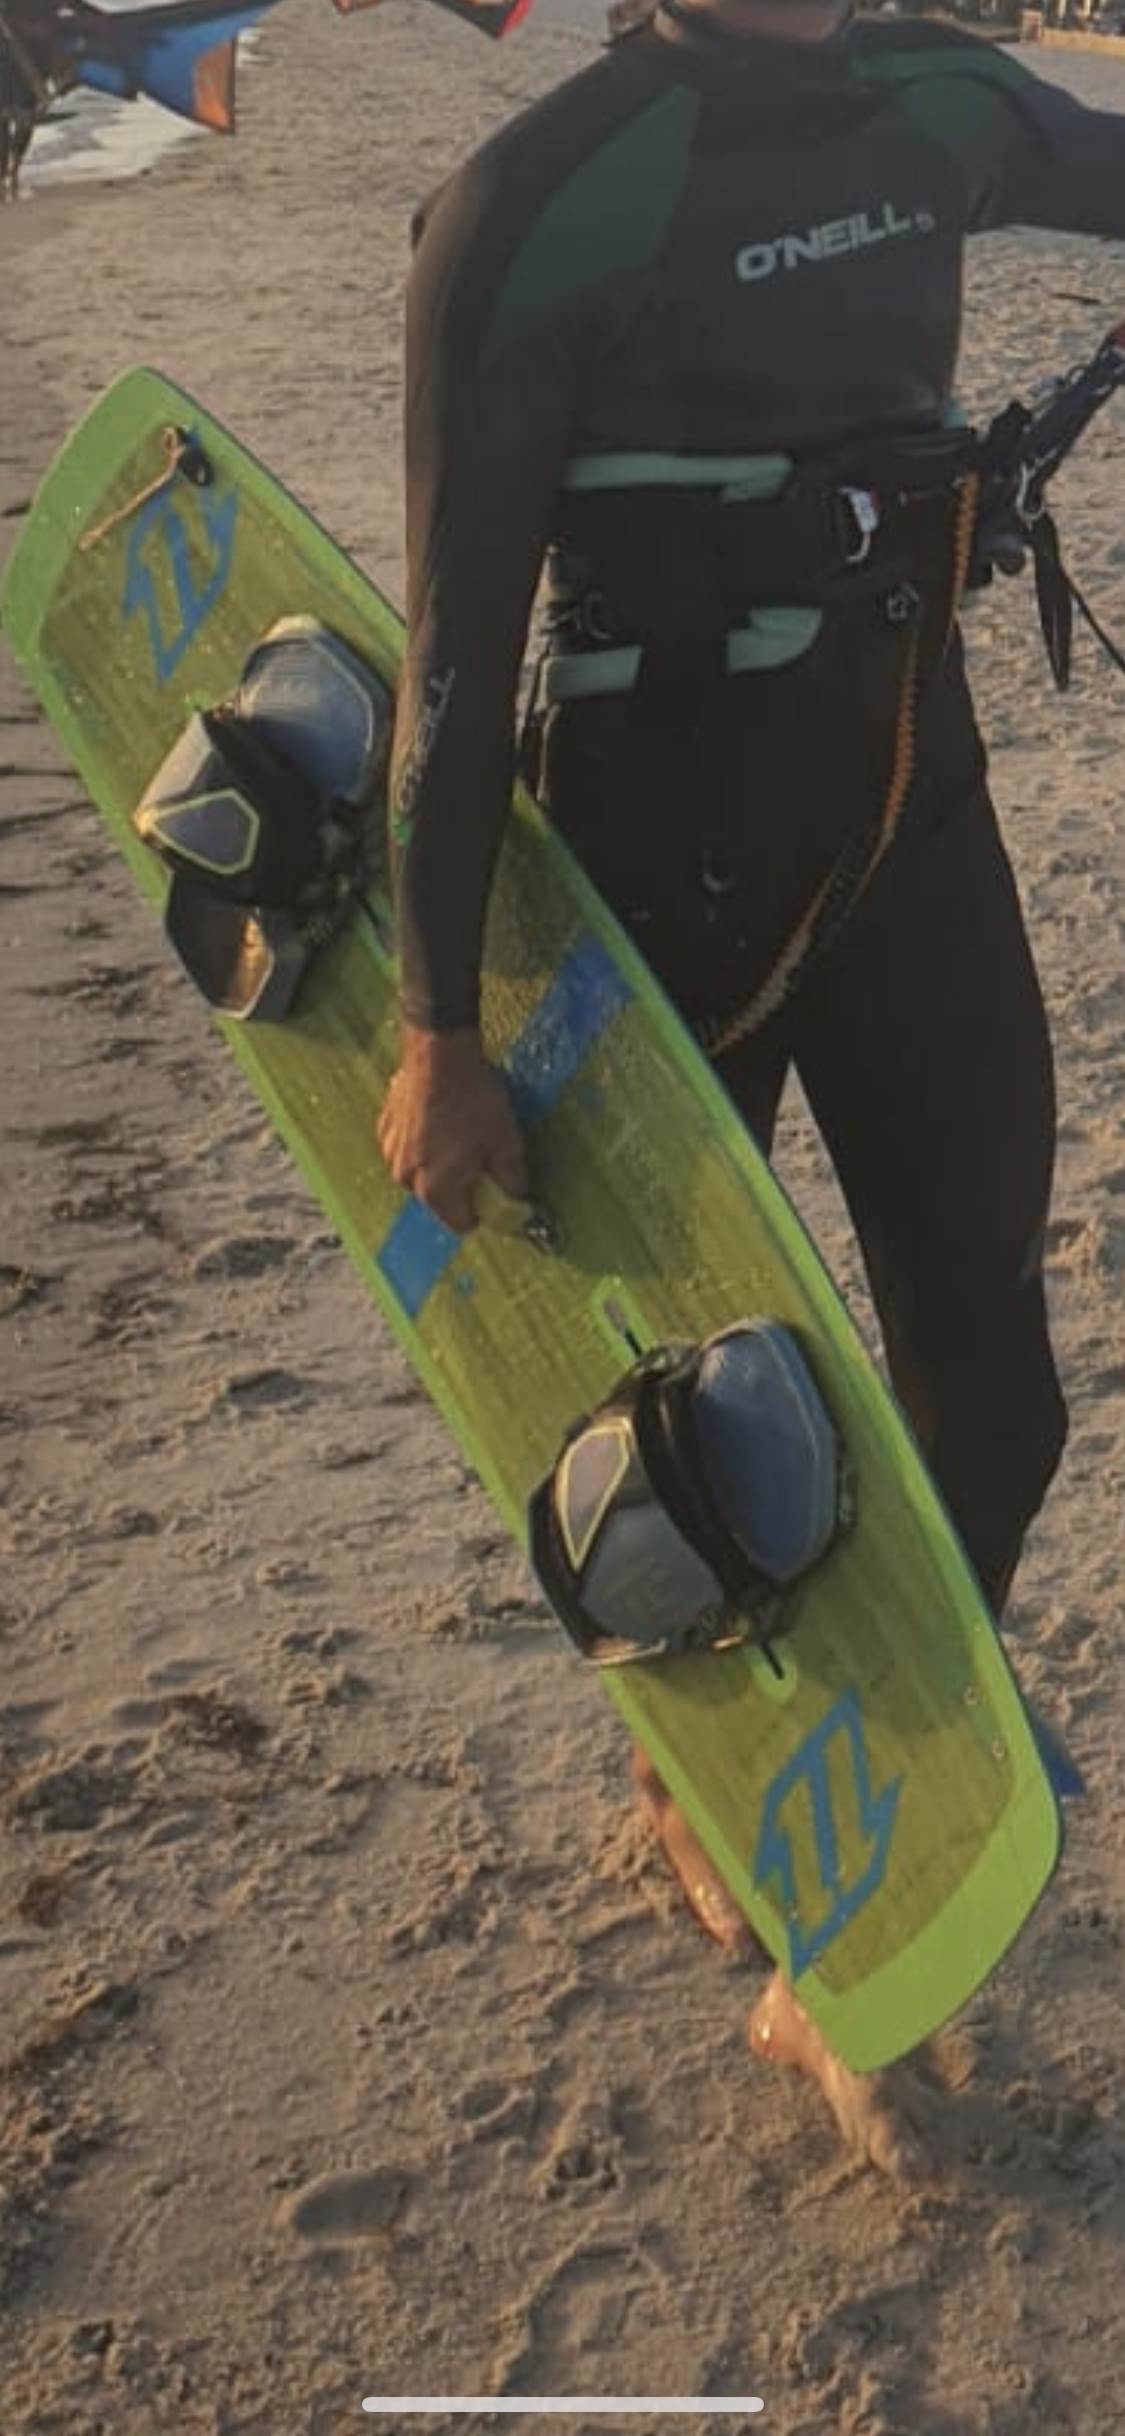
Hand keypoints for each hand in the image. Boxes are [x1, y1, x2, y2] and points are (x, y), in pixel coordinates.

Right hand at [377, 1023, 527, 1234]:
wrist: (440, 1054)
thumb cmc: (475, 1102)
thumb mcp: (507, 1144)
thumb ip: (513, 1181)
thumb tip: (518, 1199)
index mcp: (436, 1190)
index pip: (462, 1223)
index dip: (485, 1211)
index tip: (496, 1190)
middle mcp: (406, 1178)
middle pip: (439, 1198)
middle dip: (460, 1184)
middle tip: (481, 1155)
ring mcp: (391, 1152)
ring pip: (421, 1171)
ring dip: (438, 1161)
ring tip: (459, 1130)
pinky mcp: (385, 1126)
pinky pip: (407, 1145)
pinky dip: (423, 1139)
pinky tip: (440, 1115)